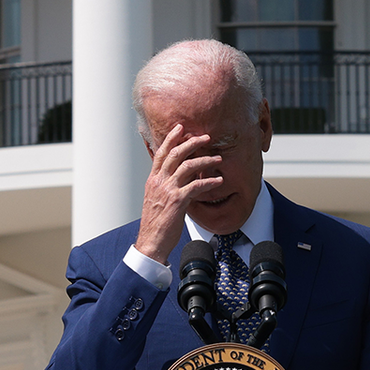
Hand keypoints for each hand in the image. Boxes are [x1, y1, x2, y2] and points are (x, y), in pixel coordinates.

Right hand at [134, 124, 222, 263]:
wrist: (150, 241)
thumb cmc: (155, 223)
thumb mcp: (156, 199)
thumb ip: (167, 186)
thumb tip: (181, 177)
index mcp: (153, 180)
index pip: (161, 153)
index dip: (171, 138)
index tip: (180, 128)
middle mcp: (159, 181)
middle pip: (175, 153)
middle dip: (192, 142)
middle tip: (205, 137)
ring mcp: (168, 190)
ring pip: (188, 166)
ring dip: (205, 160)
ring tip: (218, 159)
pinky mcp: (178, 201)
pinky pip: (196, 186)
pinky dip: (209, 181)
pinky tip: (218, 181)